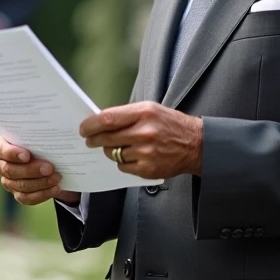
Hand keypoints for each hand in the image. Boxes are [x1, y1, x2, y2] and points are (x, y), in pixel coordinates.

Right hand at [0, 135, 79, 205]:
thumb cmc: (39, 140)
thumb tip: (63, 127)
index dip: (11, 153)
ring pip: (20, 186)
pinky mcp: (18, 193)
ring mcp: (8, 180)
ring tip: (56, 177)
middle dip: (31, 170)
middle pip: (10, 170)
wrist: (48, 157)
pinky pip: (27, 198)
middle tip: (49, 167)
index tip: (27, 155)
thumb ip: (40, 131)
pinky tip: (55, 188)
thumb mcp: (39, 134)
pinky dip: (42, 194)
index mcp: (0, 145)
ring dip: (40, 183)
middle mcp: (0, 164)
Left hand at [80, 101, 203, 179]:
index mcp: (144, 113)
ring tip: (118, 146)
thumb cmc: (170, 124)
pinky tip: (132, 156)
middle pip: (106, 138)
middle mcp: (144, 132)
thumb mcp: (150, 109)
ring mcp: (146, 153)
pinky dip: (123, 162)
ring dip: (110, 151)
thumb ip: (127, 115)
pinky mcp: (148, 169)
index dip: (91, 124)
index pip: (108, 119)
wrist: (196, 144)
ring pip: (113, 153)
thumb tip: (100, 121)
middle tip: (89, 140)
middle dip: (94, 139)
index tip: (83, 128)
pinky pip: (123, 167)